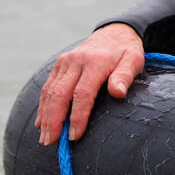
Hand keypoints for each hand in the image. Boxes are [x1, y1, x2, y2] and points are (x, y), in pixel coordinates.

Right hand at [35, 23, 144, 144]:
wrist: (114, 32)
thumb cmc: (126, 51)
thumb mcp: (133, 61)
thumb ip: (125, 76)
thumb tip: (118, 93)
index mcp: (95, 62)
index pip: (82, 94)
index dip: (77, 116)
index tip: (75, 136)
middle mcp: (76, 61)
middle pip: (59, 94)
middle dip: (54, 120)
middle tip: (50, 142)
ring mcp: (65, 62)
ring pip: (49, 91)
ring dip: (45, 116)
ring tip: (44, 138)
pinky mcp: (59, 64)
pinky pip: (47, 87)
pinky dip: (43, 106)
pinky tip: (41, 122)